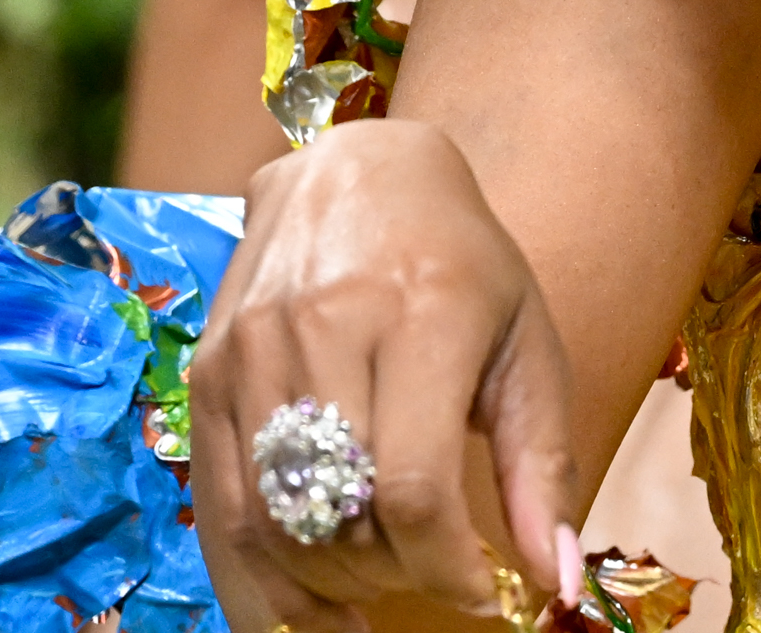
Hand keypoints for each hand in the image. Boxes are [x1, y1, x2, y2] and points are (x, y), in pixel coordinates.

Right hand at [188, 120, 581, 632]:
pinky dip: (259, 581)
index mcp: (425, 311)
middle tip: (432, 570)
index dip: (447, 568)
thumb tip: (555, 582)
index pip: (415, 487)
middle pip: (341, 513)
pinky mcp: (205, 374)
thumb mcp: (526, 345)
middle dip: (394, 575)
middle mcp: (327, 326)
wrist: (358, 170)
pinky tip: (307, 607)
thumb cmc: (463, 262)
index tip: (483, 593)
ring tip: (377, 587)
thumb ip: (539, 466)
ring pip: (274, 522)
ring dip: (328, 585)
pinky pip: (218, 510)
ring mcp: (252, 349)